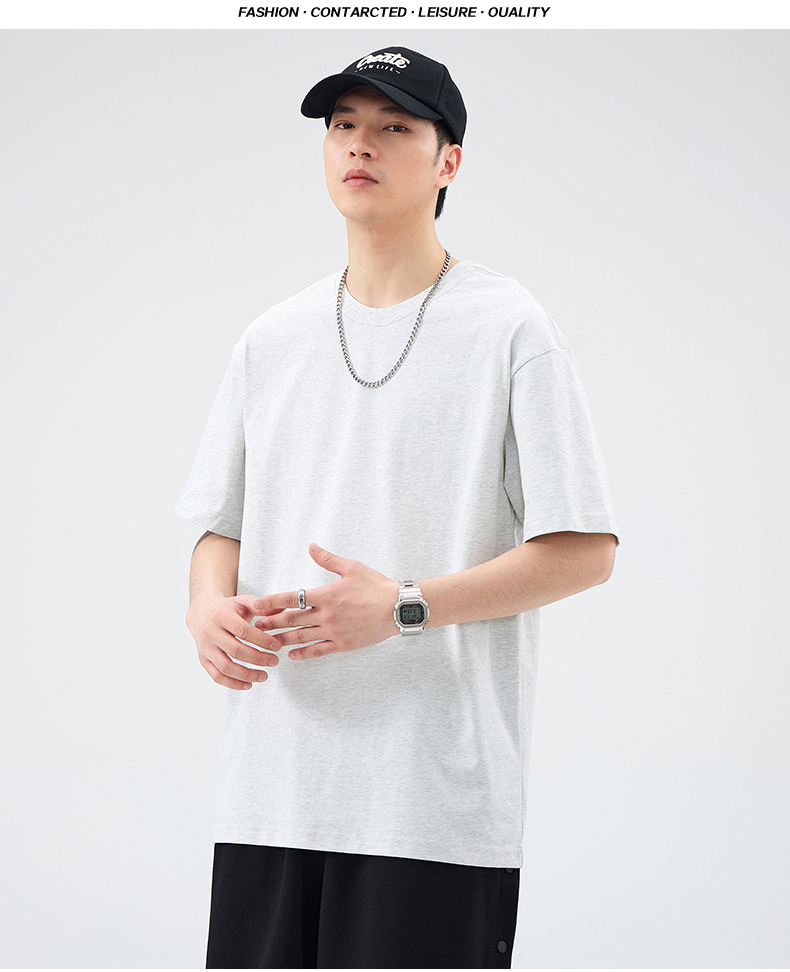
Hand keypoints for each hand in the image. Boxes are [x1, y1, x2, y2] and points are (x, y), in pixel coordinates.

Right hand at [186, 593, 283, 689]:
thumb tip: (283, 609)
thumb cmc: (227, 608)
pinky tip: (248, 684)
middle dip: (257, 658)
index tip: (277, 646)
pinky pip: (216, 676)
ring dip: (247, 675)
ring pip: (225, 667)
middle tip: (274, 661)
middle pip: (235, 650)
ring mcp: (205, 648)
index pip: (242, 630)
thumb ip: (262, 606)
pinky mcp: (203, 660)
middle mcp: (211, 633)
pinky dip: (233, 684)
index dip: (261, 640)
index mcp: (221, 616)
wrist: (201, 613)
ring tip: (264, 676)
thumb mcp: (242, 601)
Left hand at [253, 543, 399, 659]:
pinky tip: (292, 655)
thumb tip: (311, 546)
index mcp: (326, 595)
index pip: (292, 598)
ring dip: (282, 640)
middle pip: (292, 620)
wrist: (397, 608)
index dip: (272, 602)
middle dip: (272, 623)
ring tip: (267, 642)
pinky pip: (318, 651)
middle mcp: (327, 615)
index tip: (256, 605)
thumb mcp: (351, 567)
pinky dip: (303, 653)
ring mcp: (334, 632)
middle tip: (255, 626)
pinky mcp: (343, 644)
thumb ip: (327, 559)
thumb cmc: (376, 586)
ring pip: (302, 637)